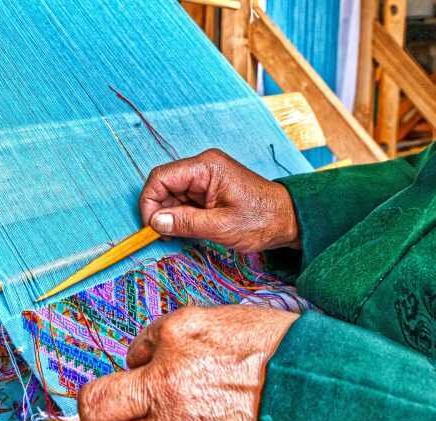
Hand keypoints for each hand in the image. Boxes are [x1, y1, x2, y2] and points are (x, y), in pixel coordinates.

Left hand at [77, 305, 297, 420]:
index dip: (97, 397)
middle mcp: (169, 394)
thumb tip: (134, 360)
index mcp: (168, 351)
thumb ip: (159, 338)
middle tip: (119, 419)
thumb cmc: (268, 348)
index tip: (106, 399)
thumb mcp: (206, 320)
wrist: (322, 386)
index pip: (99, 387)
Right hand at [139, 149, 299, 252]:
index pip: (161, 177)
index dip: (149, 201)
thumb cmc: (262, 221)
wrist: (289, 221)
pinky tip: (187, 230)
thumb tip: (155, 222)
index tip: (152, 226)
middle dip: (159, 211)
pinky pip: (182, 201)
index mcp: (206, 167)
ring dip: (169, 216)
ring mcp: (204, 178)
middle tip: (164, 234)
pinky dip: (179, 217)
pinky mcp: (207, 190)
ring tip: (179, 235)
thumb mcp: (221, 226)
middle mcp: (202, 167)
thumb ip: (186, 223)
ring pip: (171, 195)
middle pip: (164, 186)